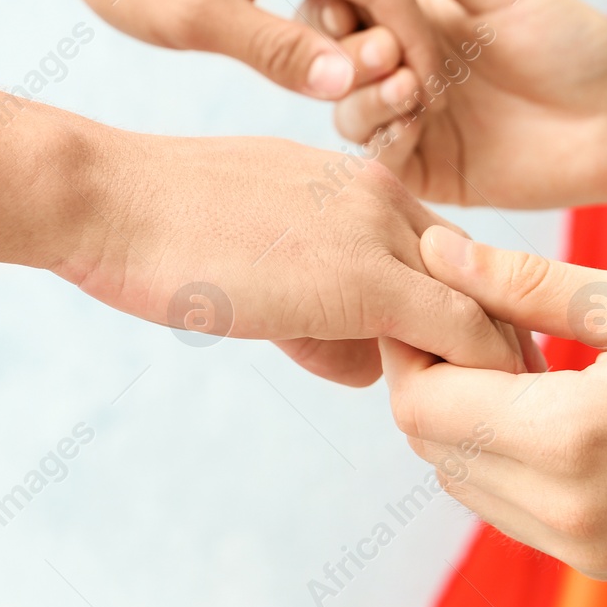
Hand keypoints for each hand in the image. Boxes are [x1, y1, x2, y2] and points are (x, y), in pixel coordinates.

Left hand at [43, 0, 440, 100]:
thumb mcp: (197, 17)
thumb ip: (276, 50)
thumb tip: (349, 85)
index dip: (416, 51)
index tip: (427, 107)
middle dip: (404, 48)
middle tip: (413, 114)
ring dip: (374, 41)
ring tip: (382, 102)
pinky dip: (342, 28)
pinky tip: (339, 72)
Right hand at [54, 133, 536, 385]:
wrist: (109, 198)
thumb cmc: (159, 225)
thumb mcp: (260, 243)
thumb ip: (323, 293)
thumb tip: (367, 359)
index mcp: (358, 180)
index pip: (450, 251)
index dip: (468, 311)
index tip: (475, 365)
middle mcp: (385, 194)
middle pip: (482, 276)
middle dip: (492, 343)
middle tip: (497, 405)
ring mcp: (382, 231)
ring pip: (484, 308)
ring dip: (483, 373)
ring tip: (470, 426)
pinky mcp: (367, 280)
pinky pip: (461, 336)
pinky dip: (476, 382)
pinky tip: (454, 424)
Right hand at [308, 0, 606, 209]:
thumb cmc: (572, 42)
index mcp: (416, 18)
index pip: (340, 5)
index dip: (330, 0)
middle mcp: (406, 67)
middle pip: (333, 58)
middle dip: (346, 50)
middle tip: (386, 48)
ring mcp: (413, 121)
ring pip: (347, 108)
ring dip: (364, 92)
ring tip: (409, 84)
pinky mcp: (428, 169)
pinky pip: (380, 154)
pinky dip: (385, 132)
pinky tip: (416, 115)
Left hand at [381, 227, 606, 577]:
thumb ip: (527, 284)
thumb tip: (440, 253)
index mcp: (572, 440)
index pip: (426, 404)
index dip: (414, 346)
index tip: (434, 296)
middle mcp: (568, 511)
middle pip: (435, 447)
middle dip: (436, 378)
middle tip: (480, 317)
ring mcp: (585, 547)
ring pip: (465, 482)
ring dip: (467, 419)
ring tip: (522, 356)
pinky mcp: (603, 560)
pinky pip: (511, 509)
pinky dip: (505, 456)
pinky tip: (551, 402)